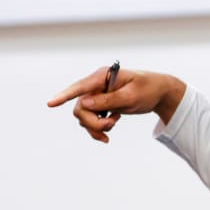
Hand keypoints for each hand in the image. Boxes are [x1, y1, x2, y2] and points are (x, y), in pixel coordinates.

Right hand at [48, 67, 186, 142]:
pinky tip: (109, 133)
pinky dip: (98, 130)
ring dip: (96, 127)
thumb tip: (84, 104)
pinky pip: (90, 121)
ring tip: (114, 125)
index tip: (50, 104)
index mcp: (103, 76)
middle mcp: (96, 85)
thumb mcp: (131, 97)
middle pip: (80, 108)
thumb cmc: (148, 89)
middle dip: (93, 122)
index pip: (80, 87)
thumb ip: (108, 100)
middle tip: (111, 126)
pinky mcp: (100, 105)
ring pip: (83, 117)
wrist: (159, 93)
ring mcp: (97, 95)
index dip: (64, 95)